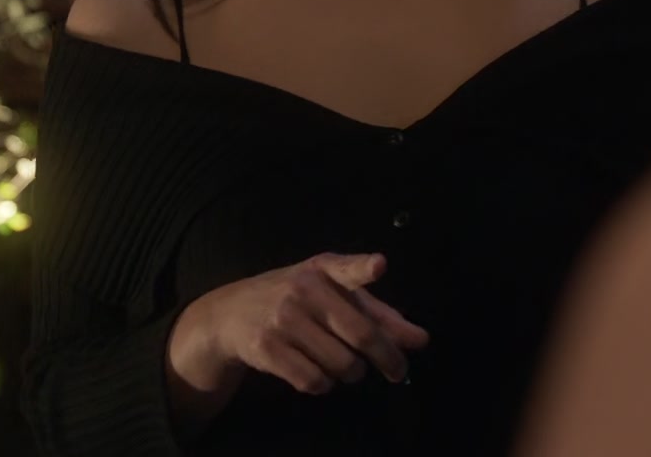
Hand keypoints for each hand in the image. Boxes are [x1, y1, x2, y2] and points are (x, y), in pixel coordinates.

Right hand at [168, 252, 429, 399]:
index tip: (379, 265)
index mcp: (323, 270)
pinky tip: (318, 373)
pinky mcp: (267, 349)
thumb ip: (378, 313)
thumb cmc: (297, 300)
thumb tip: (419, 340)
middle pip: (360, 333)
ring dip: (352, 373)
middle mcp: (303, 290)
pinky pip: (313, 381)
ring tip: (346, 366)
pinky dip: (324, 385)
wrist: (231, 314)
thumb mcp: (333, 294)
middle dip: (386, 357)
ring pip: (341, 364)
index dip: (364, 267)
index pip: (346, 267)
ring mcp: (282, 320)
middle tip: (398, 371)